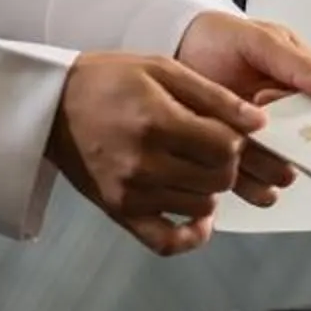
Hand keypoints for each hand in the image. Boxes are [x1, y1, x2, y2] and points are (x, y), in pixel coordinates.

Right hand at [46, 54, 264, 256]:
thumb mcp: (162, 68)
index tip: (227, 129)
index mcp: (156, 121)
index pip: (225, 146)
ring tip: (196, 167)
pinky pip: (167, 241)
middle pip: (218, 178)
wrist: (52, 106)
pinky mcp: (120, 211)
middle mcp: (143, 162)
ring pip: (202, 206)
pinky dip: (190, 235)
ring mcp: (131, 193)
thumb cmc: (106, 80)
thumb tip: (258, 121)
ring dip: (210, 189)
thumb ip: (213, 95)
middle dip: (228, 163)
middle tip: (214, 147)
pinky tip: (198, 216)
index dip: (237, 138)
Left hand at [174, 13, 310, 209]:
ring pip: (280, 172)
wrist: (177, 49)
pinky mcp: (236, 159)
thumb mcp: (260, 41)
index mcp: (303, 89)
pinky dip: (244, 184)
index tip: (287, 114)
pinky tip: (230, 167)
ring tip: (239, 144)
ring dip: (264, 166)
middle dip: (286, 149)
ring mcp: (262, 142)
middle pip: (306, 151)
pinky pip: (251, 185)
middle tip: (259, 130)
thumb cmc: (220, 38)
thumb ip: (299, 65)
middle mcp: (287, 119)